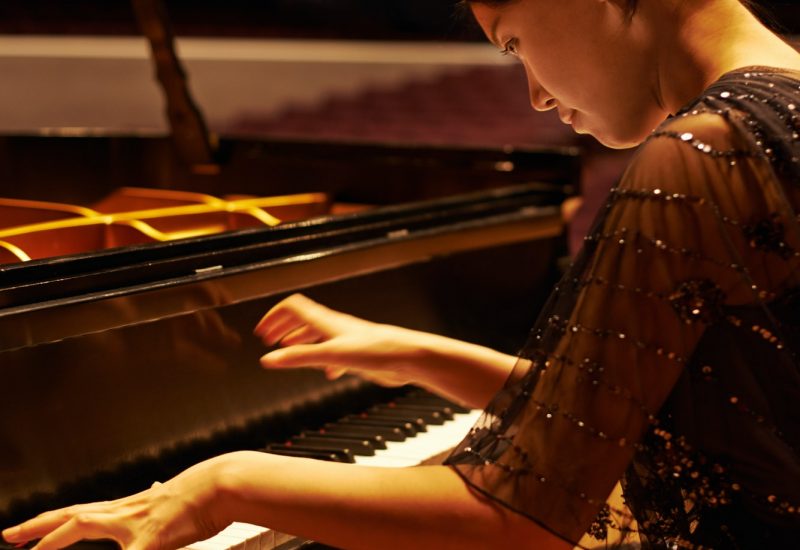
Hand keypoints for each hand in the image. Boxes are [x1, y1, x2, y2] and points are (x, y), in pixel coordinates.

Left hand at [1, 458, 229, 549]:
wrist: (222, 485)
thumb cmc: (202, 495)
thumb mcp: (173, 503)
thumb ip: (156, 502)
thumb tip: (153, 491)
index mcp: (128, 509)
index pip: (80, 514)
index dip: (52, 523)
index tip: (27, 532)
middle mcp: (125, 512)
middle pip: (72, 514)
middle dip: (37, 526)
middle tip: (8, 535)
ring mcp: (135, 524)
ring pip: (85, 523)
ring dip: (54, 535)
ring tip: (30, 549)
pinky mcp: (151, 538)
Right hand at [253, 294, 424, 386]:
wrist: (409, 358)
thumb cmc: (376, 351)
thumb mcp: (331, 355)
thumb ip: (300, 357)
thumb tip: (267, 360)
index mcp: (326, 321)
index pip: (293, 307)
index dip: (275, 316)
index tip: (262, 333)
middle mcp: (335, 327)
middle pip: (304, 320)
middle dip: (284, 328)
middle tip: (268, 340)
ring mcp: (348, 340)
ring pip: (319, 335)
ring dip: (301, 341)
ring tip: (289, 352)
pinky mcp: (359, 355)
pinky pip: (337, 353)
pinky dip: (326, 360)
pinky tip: (329, 374)